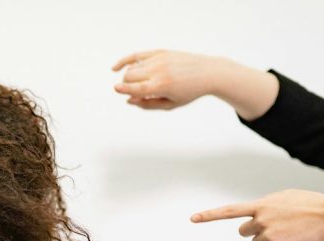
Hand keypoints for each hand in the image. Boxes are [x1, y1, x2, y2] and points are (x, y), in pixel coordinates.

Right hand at [111, 49, 277, 119]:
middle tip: (138, 92)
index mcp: (161, 86)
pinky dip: (125, 61)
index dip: (123, 90)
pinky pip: (136, 55)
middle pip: (129, 76)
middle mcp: (158, 70)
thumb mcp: (170, 105)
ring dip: (130, 77)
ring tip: (142, 83)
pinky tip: (115, 68)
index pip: (135, 88)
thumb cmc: (189, 92)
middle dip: (128, 85)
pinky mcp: (160, 52)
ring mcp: (159, 59)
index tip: (116, 89)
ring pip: (132, 68)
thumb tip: (129, 100)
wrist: (208, 72)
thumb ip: (147, 104)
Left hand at [191, 189, 323, 240]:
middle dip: (255, 232)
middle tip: (276, 227)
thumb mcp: (286, 197)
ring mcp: (268, 233)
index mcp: (261, 204)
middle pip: (244, 232)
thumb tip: (259, 215)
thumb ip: (268, 205)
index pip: (229, 211)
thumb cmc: (311, 204)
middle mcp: (260, 218)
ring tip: (290, 231)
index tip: (193, 218)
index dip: (209, 215)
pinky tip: (296, 240)